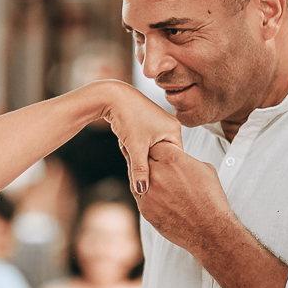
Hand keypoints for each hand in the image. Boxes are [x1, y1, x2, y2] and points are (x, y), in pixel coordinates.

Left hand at [91, 80, 181, 196]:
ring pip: (154, 148)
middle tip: (138, 166)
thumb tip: (142, 190)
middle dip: (151, 161)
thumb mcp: (135, 147)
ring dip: (142, 153)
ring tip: (130, 152)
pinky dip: (138, 146)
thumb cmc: (127, 117)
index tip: (152, 176)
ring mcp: (160, 123)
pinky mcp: (148, 121)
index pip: (175, 158)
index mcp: (175, 130)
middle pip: (165, 154)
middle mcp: (171, 125)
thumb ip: (140, 170)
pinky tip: (127, 146)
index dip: (163, 169)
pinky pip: (147, 141)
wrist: (111, 96)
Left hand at [137, 142, 232, 253]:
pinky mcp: (144, 208)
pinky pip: (138, 194)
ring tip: (152, 179)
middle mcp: (156, 173)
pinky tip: (154, 194)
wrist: (208, 228)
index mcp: (172, 159)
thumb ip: (186, 160)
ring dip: (141, 176)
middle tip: (149, 163)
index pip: (154, 145)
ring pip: (135, 177)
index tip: (158, 152)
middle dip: (146, 160)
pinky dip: (143, 192)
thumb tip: (179, 159)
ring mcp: (148, 191)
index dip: (156, 149)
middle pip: (141, 159)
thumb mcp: (204, 169)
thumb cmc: (210, 198)